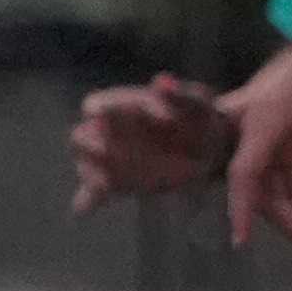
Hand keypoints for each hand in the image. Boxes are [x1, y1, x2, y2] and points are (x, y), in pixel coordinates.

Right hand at [73, 74, 233, 211]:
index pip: (94, 105)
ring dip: (93, 173)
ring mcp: (112, 159)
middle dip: (90, 144)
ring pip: (84, 166)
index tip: (116, 117)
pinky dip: (89, 200)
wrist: (211, 150)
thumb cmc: (200, 118)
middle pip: (80, 137)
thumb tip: (161, 80)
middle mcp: (110, 132)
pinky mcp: (118, 183)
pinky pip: (94, 193)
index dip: (102, 111)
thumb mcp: (196, 102)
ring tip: (108, 180)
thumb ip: (177, 93)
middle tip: (107, 149)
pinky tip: (84, 209)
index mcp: (122, 105)